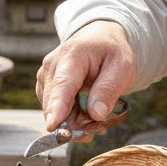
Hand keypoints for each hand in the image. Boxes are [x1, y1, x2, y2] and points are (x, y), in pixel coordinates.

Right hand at [35, 20, 136, 137]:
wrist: (97, 39)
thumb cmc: (111, 52)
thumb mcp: (122, 67)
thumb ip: (109, 90)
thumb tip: (96, 115)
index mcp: (73, 55)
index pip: (63, 85)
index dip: (57, 107)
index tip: (53, 126)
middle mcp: (52, 65)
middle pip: (55, 104)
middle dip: (75, 122)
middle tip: (101, 125)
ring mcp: (44, 76)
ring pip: (52, 112)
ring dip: (74, 121)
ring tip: (95, 111)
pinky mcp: (43, 87)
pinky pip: (53, 111)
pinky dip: (69, 117)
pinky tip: (84, 109)